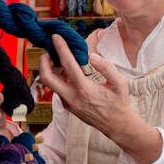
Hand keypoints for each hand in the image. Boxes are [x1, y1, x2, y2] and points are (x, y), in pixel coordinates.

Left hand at [39, 35, 161, 163]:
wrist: (117, 126)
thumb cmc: (119, 103)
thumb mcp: (120, 83)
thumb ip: (106, 67)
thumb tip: (91, 56)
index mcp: (84, 89)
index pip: (68, 64)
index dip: (61, 48)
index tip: (55, 37)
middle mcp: (72, 97)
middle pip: (47, 78)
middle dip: (43, 61)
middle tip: (48, 50)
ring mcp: (68, 103)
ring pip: (50, 85)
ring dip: (50, 70)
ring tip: (58, 59)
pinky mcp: (68, 107)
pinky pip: (58, 90)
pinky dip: (58, 79)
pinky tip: (66, 72)